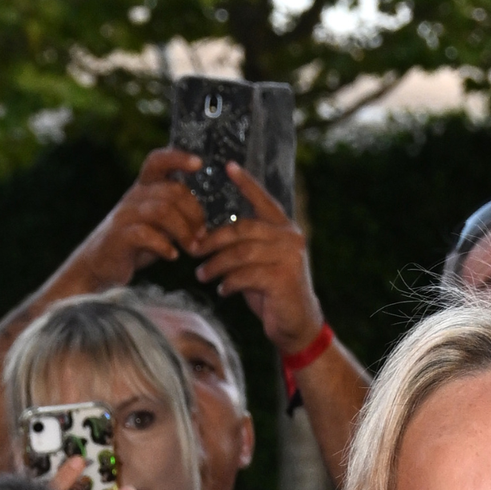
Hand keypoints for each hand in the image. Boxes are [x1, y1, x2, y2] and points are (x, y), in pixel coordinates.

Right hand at [45, 149, 207, 299]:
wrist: (100, 265)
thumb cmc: (137, 243)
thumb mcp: (159, 224)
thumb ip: (178, 213)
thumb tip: (207, 215)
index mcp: (144, 188)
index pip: (157, 161)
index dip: (177, 157)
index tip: (199, 162)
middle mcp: (134, 196)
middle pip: (172, 191)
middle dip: (194, 214)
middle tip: (202, 235)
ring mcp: (124, 215)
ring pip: (161, 211)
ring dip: (184, 231)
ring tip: (192, 248)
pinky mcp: (118, 237)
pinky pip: (145, 234)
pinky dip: (163, 246)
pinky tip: (172, 256)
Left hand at [193, 163, 324, 353]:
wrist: (297, 323)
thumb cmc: (273, 290)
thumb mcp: (259, 262)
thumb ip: (244, 244)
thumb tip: (208, 233)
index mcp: (285, 229)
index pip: (264, 200)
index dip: (246, 183)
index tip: (228, 165)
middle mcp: (291, 239)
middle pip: (243, 229)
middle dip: (213, 239)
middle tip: (193, 250)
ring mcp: (289, 258)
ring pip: (240, 253)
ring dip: (216, 265)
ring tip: (202, 275)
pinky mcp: (283, 279)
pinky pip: (245, 275)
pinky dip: (229, 283)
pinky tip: (223, 290)